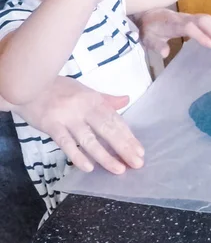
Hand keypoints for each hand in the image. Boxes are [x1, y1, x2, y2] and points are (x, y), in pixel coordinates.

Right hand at [12, 77, 143, 173]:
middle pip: (107, 130)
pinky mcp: (51, 125)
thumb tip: (126, 101)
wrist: (27, 85)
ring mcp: (67, 117)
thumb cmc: (58, 88)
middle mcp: (83, 108)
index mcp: (94, 99)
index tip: (140, 151)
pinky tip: (89, 168)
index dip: (129, 136)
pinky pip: (66, 143)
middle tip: (137, 163)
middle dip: (124, 148)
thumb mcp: (85, 90)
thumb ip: (105, 99)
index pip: (115, 120)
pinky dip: (78, 156)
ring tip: (119, 169)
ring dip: (105, 156)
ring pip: (89, 140)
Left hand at [139, 9, 210, 57]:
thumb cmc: (149, 29)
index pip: (189, 27)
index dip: (201, 35)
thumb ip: (156, 45)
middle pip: (202, 20)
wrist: (147, 14)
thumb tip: (165, 53)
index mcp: (173, 23)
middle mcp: (184, 18)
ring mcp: (189, 17)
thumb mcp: (148, 39)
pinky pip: (207, 20)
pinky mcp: (193, 18)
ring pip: (207, 19)